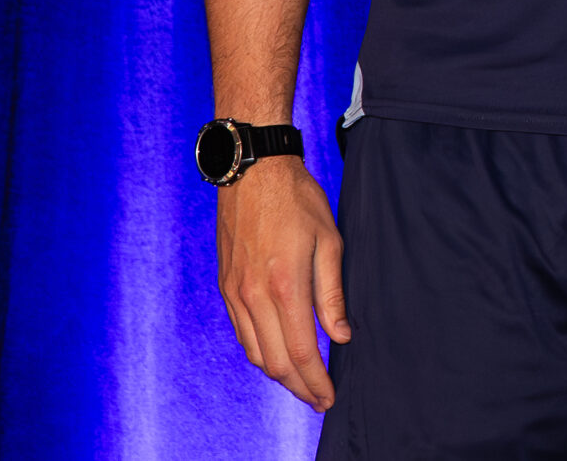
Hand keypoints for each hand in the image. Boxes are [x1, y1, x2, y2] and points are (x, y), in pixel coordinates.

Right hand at [216, 156, 349, 410]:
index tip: (329, 397)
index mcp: (285, 286)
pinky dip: (259, 350)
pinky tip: (276, 351)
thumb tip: (341, 336)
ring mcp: (234, 292)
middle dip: (298, 387)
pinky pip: (241, 332)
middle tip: (318, 397)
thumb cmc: (297, 199)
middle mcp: (254, 296)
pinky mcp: (225, 285)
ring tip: (301, 380)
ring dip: (277, 373)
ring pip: (254, 352)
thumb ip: (333, 294)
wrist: (253, 169)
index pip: (301, 353)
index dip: (316, 382)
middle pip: (274, 363)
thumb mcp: (329, 241)